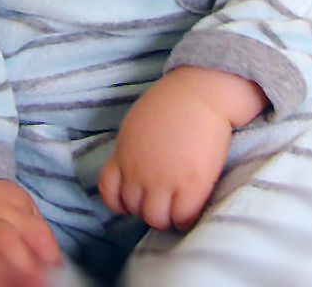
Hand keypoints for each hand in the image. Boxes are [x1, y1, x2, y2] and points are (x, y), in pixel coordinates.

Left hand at [98, 67, 267, 232]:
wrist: (202, 91)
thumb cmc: (175, 100)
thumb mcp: (139, 122)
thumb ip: (133, 147)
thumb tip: (140, 161)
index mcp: (124, 154)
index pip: (110, 192)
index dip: (122, 201)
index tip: (138, 196)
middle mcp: (138, 171)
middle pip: (134, 208)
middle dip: (148, 208)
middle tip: (164, 200)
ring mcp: (163, 181)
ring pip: (156, 219)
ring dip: (167, 217)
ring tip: (179, 206)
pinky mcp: (190, 186)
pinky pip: (182, 219)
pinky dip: (186, 218)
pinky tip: (193, 206)